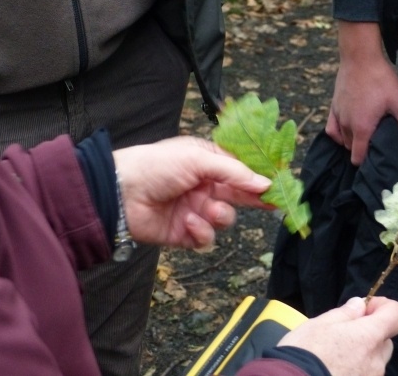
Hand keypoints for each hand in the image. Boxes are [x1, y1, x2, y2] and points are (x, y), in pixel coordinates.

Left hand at [112, 136, 272, 248]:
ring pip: (225, 218)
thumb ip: (234, 172)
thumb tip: (265, 183)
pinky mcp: (185, 233)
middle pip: (239, 196)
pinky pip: (206, 238)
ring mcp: (196, 210)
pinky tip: (187, 222)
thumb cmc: (156, 165)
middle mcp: (204, 186)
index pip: (241, 171)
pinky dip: (200, 231)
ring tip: (205, 209)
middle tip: (272, 205)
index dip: (259, 179)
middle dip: (253, 200)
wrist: (120, 193)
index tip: (278, 186)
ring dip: (219, 215)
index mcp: (207, 163)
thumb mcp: (198, 160)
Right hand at [278, 297, 397, 375]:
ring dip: (361, 355)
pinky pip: (365, 375)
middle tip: (343, 335)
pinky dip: (355, 371)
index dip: (384, 307)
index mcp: (369, 337)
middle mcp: (376, 361)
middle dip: (369, 334)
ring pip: (374, 361)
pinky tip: (333, 370)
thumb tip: (360, 305)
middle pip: (385, 340)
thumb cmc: (303, 354)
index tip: (365, 309)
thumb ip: (346, 313)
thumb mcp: (320, 324)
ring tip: (333, 357)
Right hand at [326, 21, 397, 164]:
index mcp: (361, 128)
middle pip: (350, 150)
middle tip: (377, 144)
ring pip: (342, 141)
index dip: (367, 162)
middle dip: (362, 151)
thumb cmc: (380, 79)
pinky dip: (339, 134)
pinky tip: (348, 131)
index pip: (358, 158)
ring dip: (352, 142)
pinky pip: (332, 129)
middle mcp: (346, 125)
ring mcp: (338, 116)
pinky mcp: (333, 107)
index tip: (378, 158)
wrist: (359, 57)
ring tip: (366, 136)